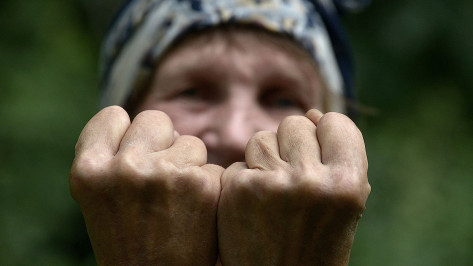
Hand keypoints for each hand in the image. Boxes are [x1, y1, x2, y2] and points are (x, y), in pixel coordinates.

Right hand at [69, 106, 222, 264]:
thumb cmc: (127, 239)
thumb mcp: (100, 196)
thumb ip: (112, 154)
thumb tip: (150, 124)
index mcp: (88, 170)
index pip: (113, 115)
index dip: (125, 134)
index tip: (131, 155)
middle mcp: (124, 168)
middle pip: (155, 119)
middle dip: (161, 142)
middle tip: (160, 176)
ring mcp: (165, 175)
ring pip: (189, 141)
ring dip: (188, 165)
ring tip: (177, 201)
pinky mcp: (201, 185)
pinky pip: (212, 167)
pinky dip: (209, 186)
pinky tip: (197, 212)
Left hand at [217, 109, 369, 264]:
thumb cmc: (315, 243)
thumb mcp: (344, 205)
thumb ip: (336, 157)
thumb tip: (312, 112)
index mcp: (348, 184)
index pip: (335, 121)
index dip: (325, 135)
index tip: (319, 155)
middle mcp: (311, 181)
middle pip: (295, 123)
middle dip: (293, 146)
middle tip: (292, 181)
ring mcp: (271, 184)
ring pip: (263, 137)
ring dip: (266, 159)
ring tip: (272, 195)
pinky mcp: (237, 190)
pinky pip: (240, 162)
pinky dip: (244, 179)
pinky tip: (251, 207)